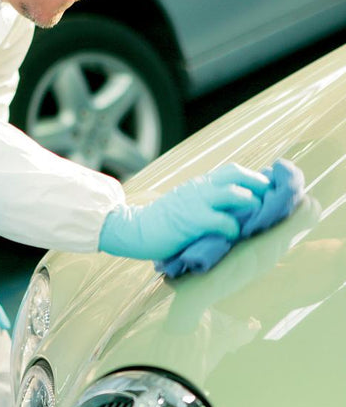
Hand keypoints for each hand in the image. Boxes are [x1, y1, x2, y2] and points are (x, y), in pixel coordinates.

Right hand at [99, 163, 270, 260]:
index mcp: (199, 184)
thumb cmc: (160, 222)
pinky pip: (223, 221)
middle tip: (271, 201)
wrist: (134, 229)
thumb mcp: (184, 203)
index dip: (254, 178)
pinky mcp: (192, 220)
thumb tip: (233, 211)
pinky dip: (234, 229)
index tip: (268, 191)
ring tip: (256, 219)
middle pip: (237, 174)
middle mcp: (199, 188)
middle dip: (259, 185)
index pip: (232, 171)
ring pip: (235, 194)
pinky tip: (233, 236)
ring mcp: (196, 202)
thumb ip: (205, 202)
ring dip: (251, 205)